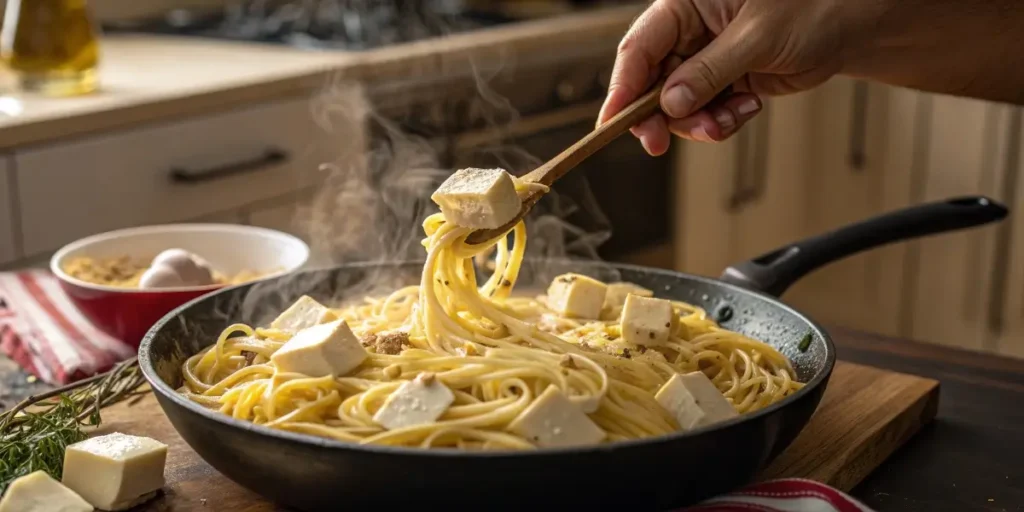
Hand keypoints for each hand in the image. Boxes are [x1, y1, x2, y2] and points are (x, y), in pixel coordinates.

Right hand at [598, 0, 843, 154]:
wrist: (854, 23)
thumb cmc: (813, 6)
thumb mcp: (757, 37)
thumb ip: (710, 72)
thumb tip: (669, 105)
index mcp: (686, 3)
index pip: (639, 47)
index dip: (622, 86)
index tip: (613, 122)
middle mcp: (691, 30)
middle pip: (651, 81)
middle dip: (660, 115)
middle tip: (660, 143)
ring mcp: (707, 57)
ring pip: (677, 104)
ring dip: (697, 123)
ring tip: (727, 121)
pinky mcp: (726, 79)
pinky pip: (706, 111)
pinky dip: (720, 120)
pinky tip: (747, 108)